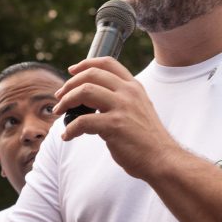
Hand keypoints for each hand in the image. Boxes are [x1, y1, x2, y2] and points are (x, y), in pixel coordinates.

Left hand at [53, 57, 179, 180]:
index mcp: (134, 87)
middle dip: (70, 84)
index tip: (72, 71)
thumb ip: (121, 99)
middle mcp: (128, 92)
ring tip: (59, 112)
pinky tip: (68, 136)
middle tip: (59, 96)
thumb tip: (92, 99)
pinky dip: (70, 129)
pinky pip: (82, 121)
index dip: (86, 64)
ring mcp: (122, 107)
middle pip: (91, 75)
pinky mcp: (114, 125)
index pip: (107, 63)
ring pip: (84, 91)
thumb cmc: (147, 139)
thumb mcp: (139, 109)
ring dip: (66, 101)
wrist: (162, 159)